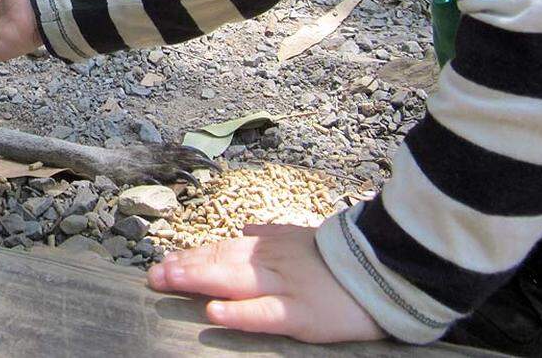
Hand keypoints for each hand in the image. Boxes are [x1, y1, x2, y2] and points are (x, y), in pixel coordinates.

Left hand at [147, 224, 384, 344]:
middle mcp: (271, 262)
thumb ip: (271, 233)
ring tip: (168, 282)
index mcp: (271, 246)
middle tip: (153, 275)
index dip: (192, 255)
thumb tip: (244, 226)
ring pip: (234, 281)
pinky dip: (238, 313)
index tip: (164, 261)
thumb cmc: (341, 259)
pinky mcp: (303, 315)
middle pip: (220, 262)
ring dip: (197, 281)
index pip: (223, 249)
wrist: (388, 270)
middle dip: (184, 268)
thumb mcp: (302, 237)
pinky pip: (265, 314)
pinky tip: (214, 312)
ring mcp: (285, 287)